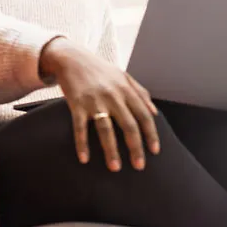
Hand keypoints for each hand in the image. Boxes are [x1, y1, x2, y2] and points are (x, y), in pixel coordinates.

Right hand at [40, 37, 160, 171]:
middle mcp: (112, 95)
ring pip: (105, 129)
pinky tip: (84, 159)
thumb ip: (140, 92)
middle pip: (128, 125)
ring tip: (115, 168)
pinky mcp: (76, 104)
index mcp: (125, 89)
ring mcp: (94, 100)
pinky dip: (82, 144)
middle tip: (139, 166)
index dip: (151, 134)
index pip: (143, 115)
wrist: (71, 58)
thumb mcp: (123, 76)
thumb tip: (155, 113)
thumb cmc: (99, 69)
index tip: (155, 151)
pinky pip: (80, 127)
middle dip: (135, 148)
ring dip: (111, 150)